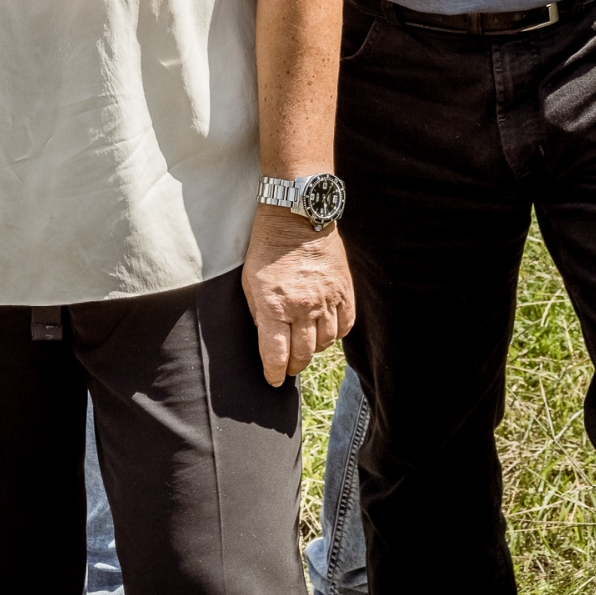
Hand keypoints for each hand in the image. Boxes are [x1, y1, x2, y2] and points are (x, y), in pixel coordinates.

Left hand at [241, 205, 354, 385]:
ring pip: (324, 343)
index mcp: (273, 305)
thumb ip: (258, 312)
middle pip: (302, 354)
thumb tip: (267, 338)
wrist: (297, 214)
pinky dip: (336, 334)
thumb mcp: (250, 281)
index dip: (274, 373)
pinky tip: (327, 331)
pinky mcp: (343, 289)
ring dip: (314, 350)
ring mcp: (325, 299)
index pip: (275, 354)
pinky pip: (345, 325)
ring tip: (306, 347)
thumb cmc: (267, 246)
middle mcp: (301, 307)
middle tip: (288, 368)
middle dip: (293, 366)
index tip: (272, 380)